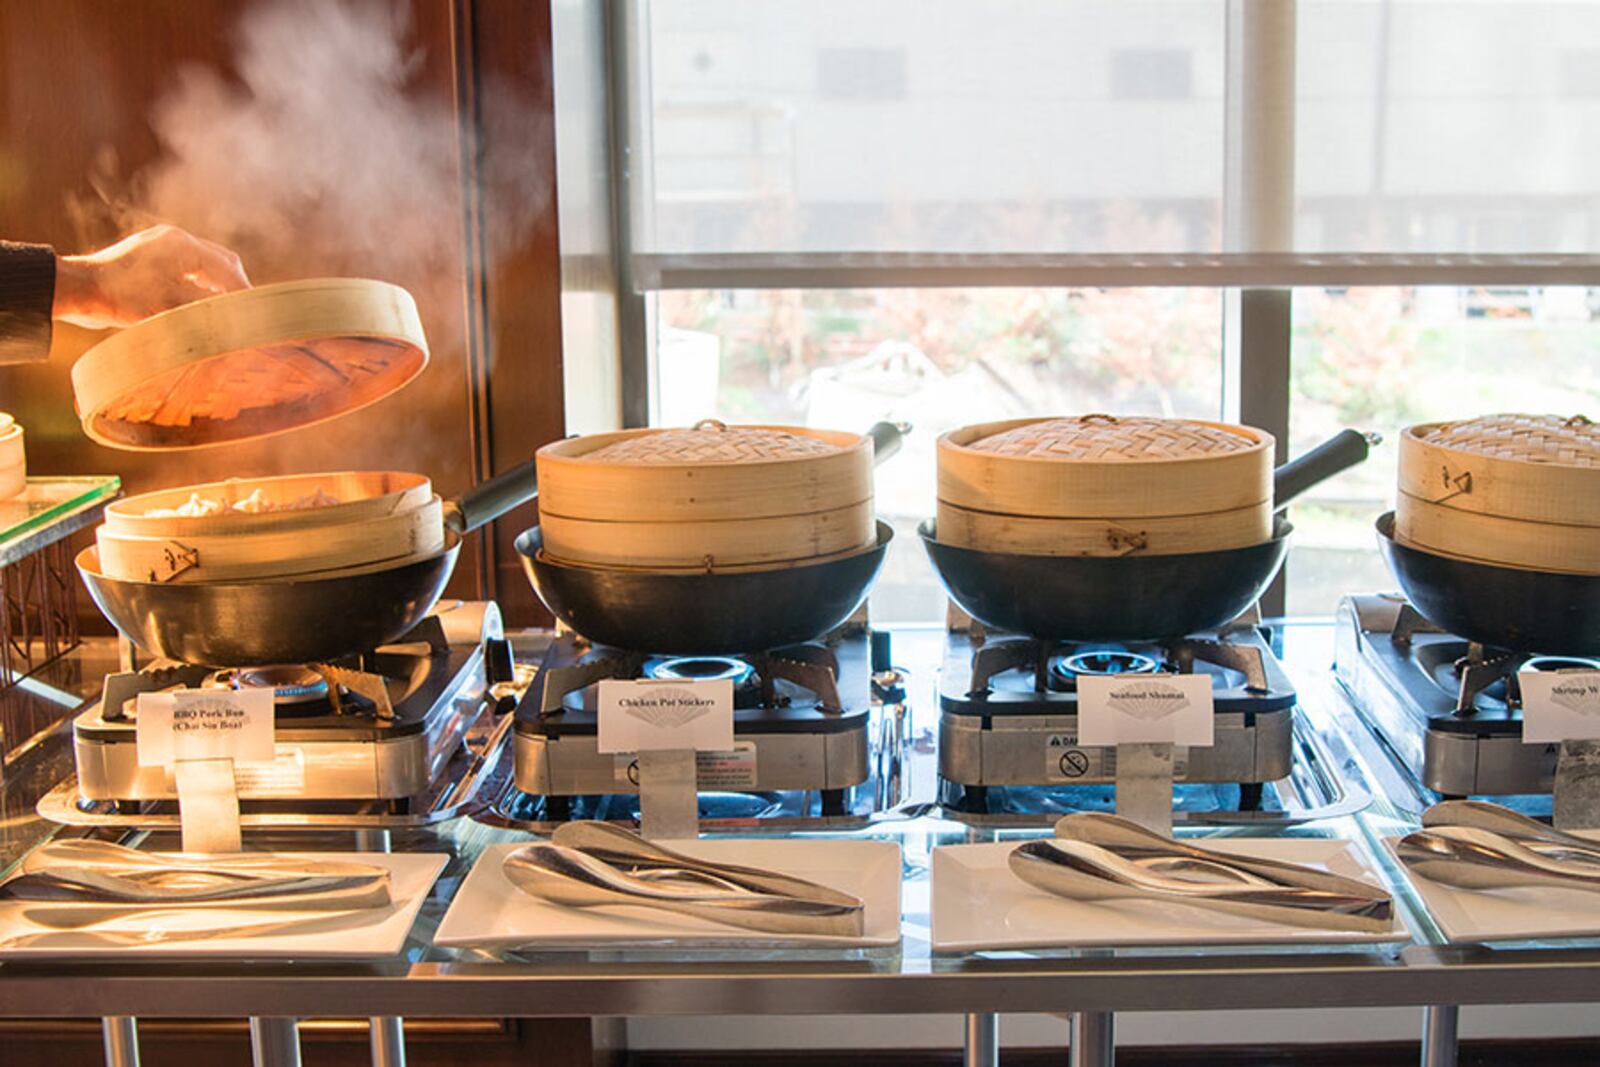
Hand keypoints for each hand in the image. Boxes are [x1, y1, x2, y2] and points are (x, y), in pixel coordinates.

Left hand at [52, 224, 249, 328]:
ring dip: (218, 284)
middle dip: (235, 285)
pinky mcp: (149, 253)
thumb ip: (206, 309)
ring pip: (204, 261)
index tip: (256, 313)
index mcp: (182, 246)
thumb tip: (235, 317)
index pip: (228, 269)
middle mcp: (174, 238)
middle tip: (244, 311)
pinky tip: (199, 299)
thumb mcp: (168, 308)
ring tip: (226, 308)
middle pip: (221, 260)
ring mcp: (160, 243)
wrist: (75, 289)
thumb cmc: (119, 298)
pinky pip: (186, 264)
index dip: (244, 292)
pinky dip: (199, 281)